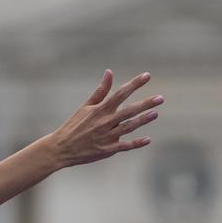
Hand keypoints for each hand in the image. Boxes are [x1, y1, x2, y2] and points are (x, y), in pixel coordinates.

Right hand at [48, 70, 162, 168]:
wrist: (60, 148)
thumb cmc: (74, 126)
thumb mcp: (85, 107)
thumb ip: (101, 91)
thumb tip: (109, 72)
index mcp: (100, 110)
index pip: (120, 94)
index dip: (134, 84)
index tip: (147, 76)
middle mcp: (104, 122)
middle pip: (129, 111)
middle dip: (145, 104)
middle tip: (160, 98)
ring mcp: (106, 137)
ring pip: (129, 127)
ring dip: (143, 120)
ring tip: (155, 113)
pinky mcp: (107, 150)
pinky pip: (124, 146)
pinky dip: (136, 143)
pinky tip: (147, 139)